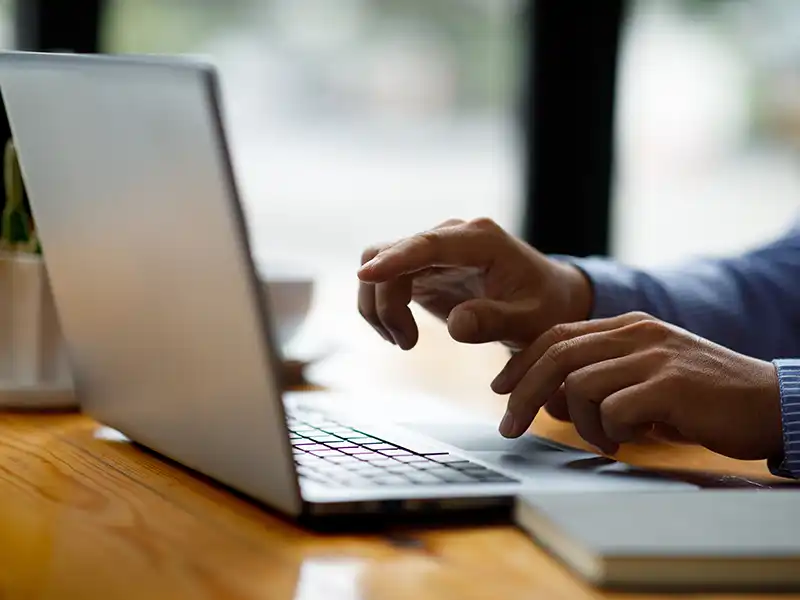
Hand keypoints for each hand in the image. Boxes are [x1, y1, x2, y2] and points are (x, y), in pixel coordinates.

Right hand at [356, 218, 591, 349]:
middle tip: (405, 343)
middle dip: (386, 300)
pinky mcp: (424, 266)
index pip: (428, 244)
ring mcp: (435, 248)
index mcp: (481, 240)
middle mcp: (453, 235)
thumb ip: (495, 321)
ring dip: (380, 305)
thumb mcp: (530, 322)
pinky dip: (383, 307)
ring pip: (381, 263)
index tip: (366, 276)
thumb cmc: (545, 308)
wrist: (550, 298)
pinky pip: (387, 278)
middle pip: (393, 253)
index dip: (395, 260)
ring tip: (404, 342)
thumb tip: (456, 325)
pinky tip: (402, 334)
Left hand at [491, 312, 783, 461]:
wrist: (769, 401)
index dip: (521, 362)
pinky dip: (608, 431)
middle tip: (510, 426)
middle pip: (556, 355)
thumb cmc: (701, 397)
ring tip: (604, 439)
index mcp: (627, 326)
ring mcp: (653, 356)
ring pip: (578, 384)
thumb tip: (549, 401)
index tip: (500, 389)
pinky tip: (628, 439)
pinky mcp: (670, 385)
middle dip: (522, 393)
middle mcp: (636, 333)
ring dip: (579, 421)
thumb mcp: (643, 381)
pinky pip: (613, 409)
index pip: (556, 335)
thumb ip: (598, 382)